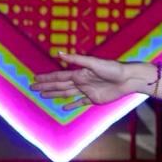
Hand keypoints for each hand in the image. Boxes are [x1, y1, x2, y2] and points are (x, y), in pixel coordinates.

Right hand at [30, 52, 146, 110]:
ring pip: (67, 94)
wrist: (129, 79)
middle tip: (32, 88)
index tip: (34, 78)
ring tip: (43, 96)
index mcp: (79, 73)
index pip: (58, 76)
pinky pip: (81, 103)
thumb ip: (76, 59)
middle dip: (46, 86)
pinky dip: (72, 105)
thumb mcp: (94, 63)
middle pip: (59, 86)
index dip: (46, 78)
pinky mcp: (95, 100)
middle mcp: (81, 82)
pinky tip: (64, 108)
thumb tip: (59, 54)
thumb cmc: (113, 68)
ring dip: (55, 95)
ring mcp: (87, 91)